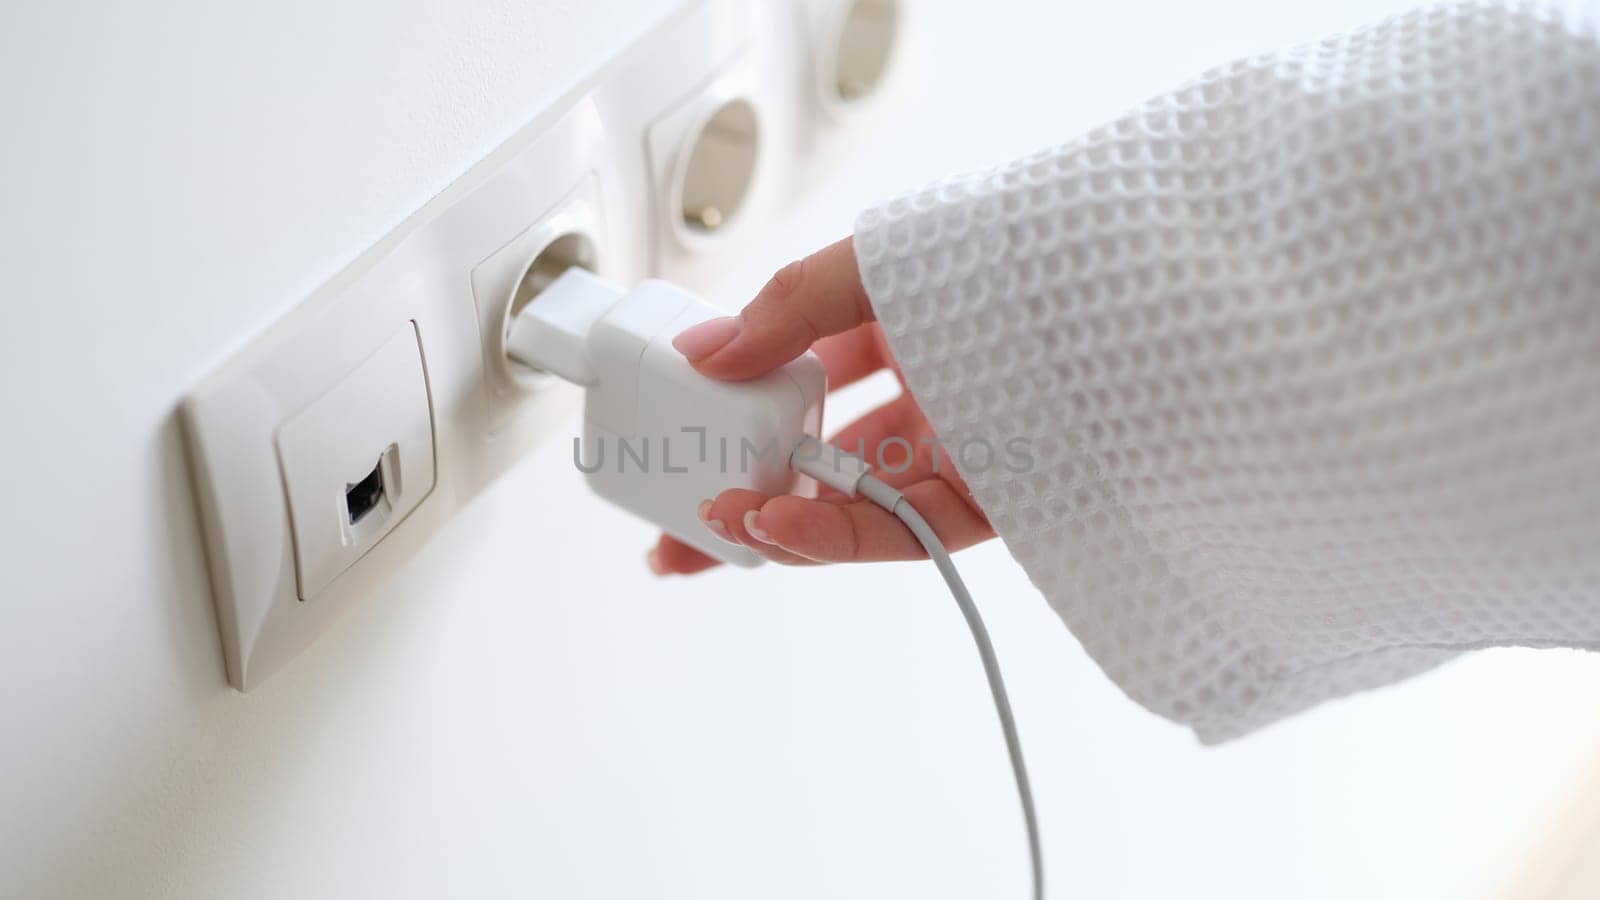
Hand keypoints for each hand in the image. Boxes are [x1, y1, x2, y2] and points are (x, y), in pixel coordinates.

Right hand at [647, 237, 994, 574]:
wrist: (1133, 298)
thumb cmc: (1019, 261)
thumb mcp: (880, 264)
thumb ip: (790, 308)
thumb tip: (702, 353)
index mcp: (905, 327)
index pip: (804, 377)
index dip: (741, 408)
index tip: (684, 428)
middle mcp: (930, 393)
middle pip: (818, 458)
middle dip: (744, 496)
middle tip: (680, 525)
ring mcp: (958, 452)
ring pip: (850, 507)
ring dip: (776, 525)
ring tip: (713, 529)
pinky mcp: (990, 505)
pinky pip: (901, 530)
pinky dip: (833, 536)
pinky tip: (775, 528)